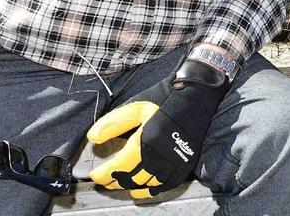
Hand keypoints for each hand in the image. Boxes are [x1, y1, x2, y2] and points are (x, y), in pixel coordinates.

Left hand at [86, 59, 228, 198]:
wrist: (196, 97)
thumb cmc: (165, 100)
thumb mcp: (135, 107)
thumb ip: (112, 123)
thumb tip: (92, 138)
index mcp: (146, 140)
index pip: (120, 166)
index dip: (105, 174)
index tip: (95, 175)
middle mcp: (160, 155)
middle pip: (131, 178)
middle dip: (115, 181)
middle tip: (105, 180)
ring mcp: (173, 163)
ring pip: (146, 183)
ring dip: (129, 186)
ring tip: (119, 183)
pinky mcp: (183, 165)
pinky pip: (164, 186)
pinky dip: (149, 191)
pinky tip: (139, 191)